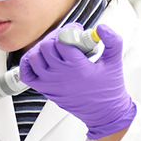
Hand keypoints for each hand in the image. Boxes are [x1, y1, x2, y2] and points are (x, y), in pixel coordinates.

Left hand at [20, 23, 135, 139]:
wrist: (104, 113)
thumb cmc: (109, 89)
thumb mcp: (115, 62)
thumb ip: (112, 41)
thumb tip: (101, 28)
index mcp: (77, 67)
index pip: (63, 40)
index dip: (70, 31)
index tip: (77, 31)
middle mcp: (60, 75)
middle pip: (47, 46)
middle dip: (57, 37)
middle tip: (67, 39)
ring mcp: (50, 83)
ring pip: (34, 57)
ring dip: (43, 49)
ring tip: (56, 49)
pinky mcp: (44, 89)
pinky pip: (26, 73)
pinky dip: (29, 63)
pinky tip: (41, 59)